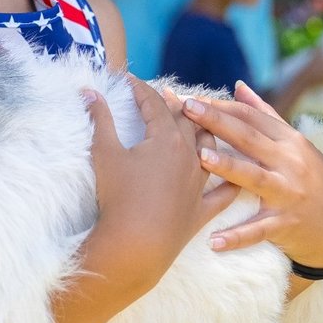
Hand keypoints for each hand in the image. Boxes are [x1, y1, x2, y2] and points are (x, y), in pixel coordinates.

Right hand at [83, 77, 239, 290]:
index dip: (140, 89)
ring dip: (203, 133)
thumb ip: (99, 119)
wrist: (137, 244)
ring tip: (197, 124)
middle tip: (163, 95)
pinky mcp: (203, 209)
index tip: (128, 78)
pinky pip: (224, 192)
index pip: (154, 104)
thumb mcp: (104, 153)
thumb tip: (90, 91)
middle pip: (186, 121)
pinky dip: (228, 180)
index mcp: (166, 139)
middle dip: (174, 105)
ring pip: (210, 149)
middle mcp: (189, 156)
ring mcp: (200, 183)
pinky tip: (233, 175)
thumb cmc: (119, 196)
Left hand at [182, 82, 322, 268]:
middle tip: (186, 109)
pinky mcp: (286, 224)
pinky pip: (259, 230)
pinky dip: (237, 236)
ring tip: (201, 158)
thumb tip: (238, 86)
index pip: (251, 118)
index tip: (190, 98)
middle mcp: (290, 163)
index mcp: (289, 141)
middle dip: (217, 122)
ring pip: (255, 178)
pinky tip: (213, 241)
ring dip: (229, 167)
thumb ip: (265, 115)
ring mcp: (288, 194)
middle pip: (249, 138)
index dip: (221, 106)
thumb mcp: (294, 145)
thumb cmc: (310, 178)